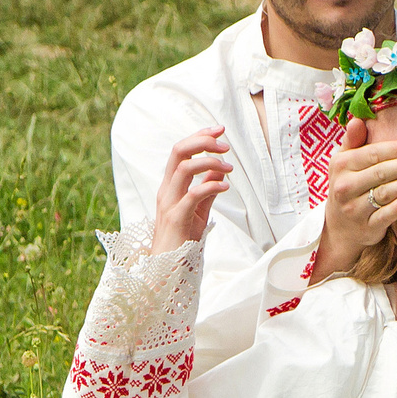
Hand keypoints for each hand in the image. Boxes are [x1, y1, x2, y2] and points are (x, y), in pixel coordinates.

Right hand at [152, 127, 231, 254]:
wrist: (166, 267)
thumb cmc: (182, 239)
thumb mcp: (198, 210)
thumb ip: (207, 189)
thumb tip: (220, 169)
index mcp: (170, 185)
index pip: (181, 151)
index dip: (199, 136)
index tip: (219, 130)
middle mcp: (166, 190)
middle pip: (179, 152)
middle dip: (203, 141)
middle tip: (225, 145)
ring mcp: (169, 203)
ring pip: (185, 168)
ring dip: (210, 162)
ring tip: (230, 168)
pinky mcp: (177, 218)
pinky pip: (193, 195)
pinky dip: (211, 186)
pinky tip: (225, 187)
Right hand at [311, 116, 396, 278]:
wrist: (340, 226)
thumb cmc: (349, 185)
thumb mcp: (344, 162)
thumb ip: (353, 140)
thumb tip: (358, 120)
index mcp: (341, 166)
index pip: (370, 155)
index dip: (393, 150)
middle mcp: (344, 187)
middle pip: (379, 173)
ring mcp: (354, 209)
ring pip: (383, 194)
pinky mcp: (366, 227)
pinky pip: (384, 216)